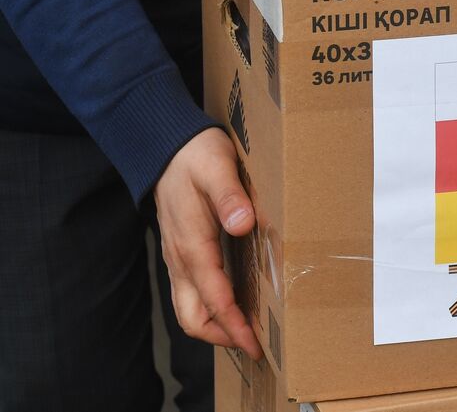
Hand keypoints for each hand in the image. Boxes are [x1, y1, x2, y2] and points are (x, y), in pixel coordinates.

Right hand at [153, 127, 262, 358]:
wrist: (166, 147)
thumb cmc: (195, 155)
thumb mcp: (217, 167)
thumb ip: (229, 196)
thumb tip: (244, 224)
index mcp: (192, 244)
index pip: (213, 296)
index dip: (234, 323)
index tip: (254, 341)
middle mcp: (181, 258)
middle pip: (193, 316)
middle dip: (222, 335)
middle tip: (254, 345)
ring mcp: (178, 258)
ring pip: (189, 307)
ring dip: (216, 325)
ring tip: (247, 332)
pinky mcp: (182, 253)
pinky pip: (192, 292)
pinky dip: (211, 307)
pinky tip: (236, 303)